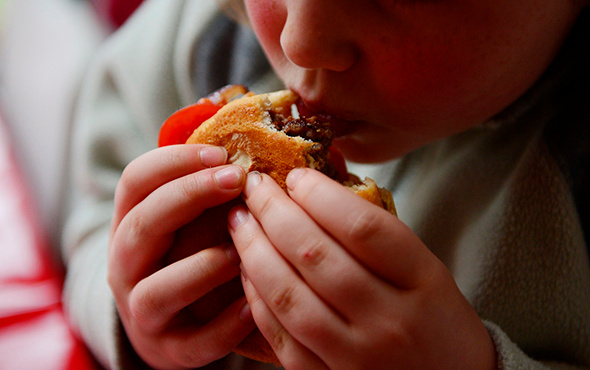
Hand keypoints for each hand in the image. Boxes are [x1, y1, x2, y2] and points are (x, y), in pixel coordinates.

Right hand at [108, 144, 254, 367]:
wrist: (166, 324)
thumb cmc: (185, 254)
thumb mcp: (186, 214)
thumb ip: (205, 172)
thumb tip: (233, 105)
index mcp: (131, 222)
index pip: (136, 181)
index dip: (174, 161)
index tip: (221, 151)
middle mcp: (126, 264)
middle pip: (143, 225)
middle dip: (189, 196)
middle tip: (236, 179)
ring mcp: (142, 310)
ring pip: (158, 289)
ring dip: (202, 267)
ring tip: (243, 250)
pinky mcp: (170, 348)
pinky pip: (194, 341)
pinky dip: (225, 325)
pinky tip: (256, 304)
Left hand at [228, 169, 496, 369]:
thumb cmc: (436, 318)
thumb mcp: (426, 269)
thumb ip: (377, 233)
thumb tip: (315, 187)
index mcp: (422, 282)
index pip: (361, 227)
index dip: (319, 195)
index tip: (296, 176)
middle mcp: (389, 322)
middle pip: (315, 255)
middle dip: (274, 212)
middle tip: (255, 186)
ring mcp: (356, 357)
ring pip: (288, 296)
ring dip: (254, 251)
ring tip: (240, 221)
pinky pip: (281, 336)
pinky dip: (256, 299)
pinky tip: (247, 269)